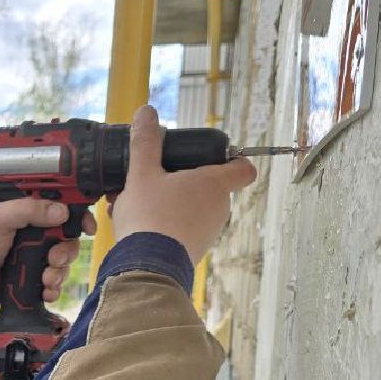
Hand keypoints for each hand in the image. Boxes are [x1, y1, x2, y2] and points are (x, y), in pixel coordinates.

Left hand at [0, 198, 96, 308]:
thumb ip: (27, 210)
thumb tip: (61, 211)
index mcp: (26, 208)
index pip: (60, 204)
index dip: (77, 213)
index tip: (86, 226)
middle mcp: (35, 229)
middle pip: (68, 235)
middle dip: (67, 249)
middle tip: (54, 258)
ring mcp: (35, 254)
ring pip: (65, 260)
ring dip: (60, 271)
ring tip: (45, 278)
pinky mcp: (34, 276)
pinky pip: (55, 281)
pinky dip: (54, 288)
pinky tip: (44, 291)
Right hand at [110, 105, 256, 263]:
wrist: (146, 267)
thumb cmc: (150, 218)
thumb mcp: (141, 174)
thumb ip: (145, 142)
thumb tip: (147, 112)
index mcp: (214, 184)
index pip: (243, 166)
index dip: (232, 157)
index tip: (210, 156)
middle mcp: (219, 208)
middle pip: (209, 185)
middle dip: (181, 179)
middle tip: (154, 178)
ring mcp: (209, 231)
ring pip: (193, 207)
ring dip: (169, 201)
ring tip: (137, 203)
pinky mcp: (195, 250)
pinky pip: (183, 228)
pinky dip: (166, 223)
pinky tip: (139, 224)